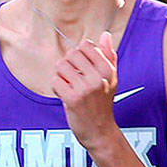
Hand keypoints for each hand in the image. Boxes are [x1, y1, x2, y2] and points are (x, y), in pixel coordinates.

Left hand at [53, 31, 118, 148]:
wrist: (100, 131)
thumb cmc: (103, 103)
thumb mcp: (111, 78)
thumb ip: (108, 55)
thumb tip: (105, 34)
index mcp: (108, 70)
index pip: (85, 45)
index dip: (79, 55)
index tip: (82, 68)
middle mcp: (99, 77)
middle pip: (71, 54)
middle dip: (68, 65)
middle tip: (74, 80)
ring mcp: (86, 88)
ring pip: (60, 66)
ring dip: (61, 76)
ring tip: (70, 87)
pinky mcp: (73, 99)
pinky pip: (55, 81)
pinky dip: (56, 88)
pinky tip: (65, 96)